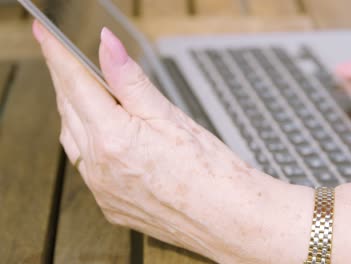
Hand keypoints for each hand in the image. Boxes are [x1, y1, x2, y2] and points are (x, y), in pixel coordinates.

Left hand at [32, 21, 313, 262]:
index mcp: (113, 140)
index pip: (76, 84)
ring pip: (74, 139)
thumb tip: (108, 47)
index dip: (59, 55)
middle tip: (64, 56)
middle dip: (65, 79)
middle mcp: (100, 169)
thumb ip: (132, 81)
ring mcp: (103, 191)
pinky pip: (86, 167)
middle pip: (70, 110)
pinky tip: (101, 134)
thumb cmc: (212, 173)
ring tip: (82, 90)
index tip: (47, 35)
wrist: (231, 220)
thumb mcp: (172, 116)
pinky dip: (87, 142)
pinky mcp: (112, 206)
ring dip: (74, 111)